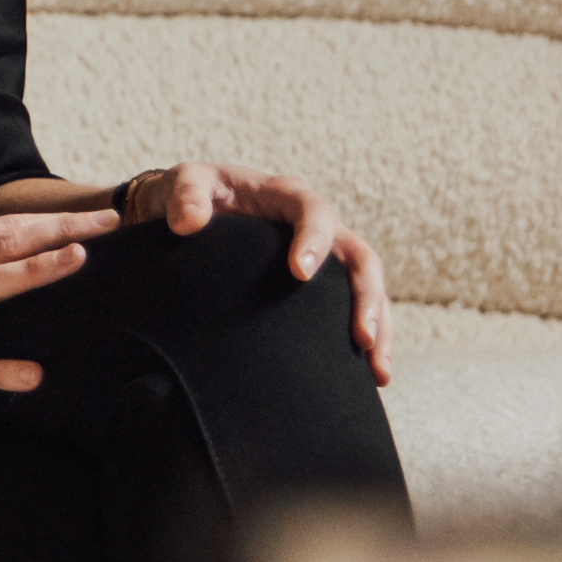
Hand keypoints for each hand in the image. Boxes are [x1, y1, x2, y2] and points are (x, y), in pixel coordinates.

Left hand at [116, 161, 397, 385]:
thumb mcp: (183, 183)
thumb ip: (185, 196)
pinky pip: (352, 309)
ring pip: (367, 288)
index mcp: (286, 197)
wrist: (190, 209)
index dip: (314, 239)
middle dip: (365, 297)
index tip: (301, 274)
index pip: (313, 213)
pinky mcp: (321, 285)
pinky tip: (370, 377)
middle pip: (358, 256)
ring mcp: (324, 255)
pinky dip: (367, 341)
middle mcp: (317, 224)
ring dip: (378, 328)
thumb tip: (188, 223)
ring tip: (378, 372)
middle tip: (360, 336)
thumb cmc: (190, 196)